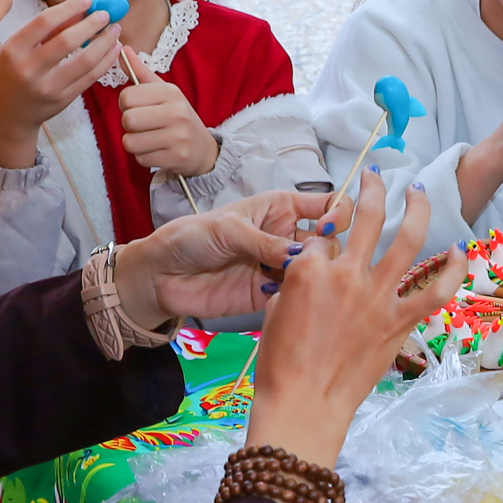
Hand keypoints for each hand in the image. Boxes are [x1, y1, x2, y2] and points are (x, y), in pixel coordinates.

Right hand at [0, 0, 119, 169]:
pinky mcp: (63, 100)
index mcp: (14, 50)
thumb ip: (45, 31)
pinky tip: (113, 49)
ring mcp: (47, 87)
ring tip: (115, 31)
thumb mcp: (18, 49)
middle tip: (106, 14)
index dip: (70, 8)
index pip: (45, 22)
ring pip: (85, 61)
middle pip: (67, 41)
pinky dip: (105, 61)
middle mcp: (29, 69)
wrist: (8, 114)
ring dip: (105, 43)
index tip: (88, 0)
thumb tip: (81, 9)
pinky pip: (90, 78)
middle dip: (92, 24)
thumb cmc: (13, 73)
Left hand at [116, 64, 221, 177]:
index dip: (126, 105)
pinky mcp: (177, 157)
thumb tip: (123, 48)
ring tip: (150, 139)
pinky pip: (141, 159)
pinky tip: (158, 151)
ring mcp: (178, 136)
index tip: (139, 108)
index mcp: (170, 92)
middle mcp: (177, 112)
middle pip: (128, 120)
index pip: (126, 97)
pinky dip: (145, 157)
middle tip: (144, 126)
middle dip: (130, 126)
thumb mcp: (164, 93)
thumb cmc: (177, 117)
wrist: (204, 149)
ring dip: (135, 143)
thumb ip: (140, 73)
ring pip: (131, 142)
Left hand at [116, 189, 323, 327]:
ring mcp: (281, 266)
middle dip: (325, 251)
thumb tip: (300, 255)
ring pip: (318, 271)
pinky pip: (297, 296)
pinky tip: (275, 295)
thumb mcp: (229, 229)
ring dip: (311, 275)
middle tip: (303, 260)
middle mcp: (287, 235)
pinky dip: (295, 297)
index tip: (328, 228)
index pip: (328, 206)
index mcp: (283, 208)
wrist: (163, 275)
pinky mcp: (272, 295)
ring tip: (286, 279)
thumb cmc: (191, 237)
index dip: (339, 214)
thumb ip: (265, 242)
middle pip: (330, 241)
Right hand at [244, 174, 449, 465]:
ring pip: (406, 239)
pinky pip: (435, 291)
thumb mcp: (273, 311)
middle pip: (365, 217)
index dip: (325, 239)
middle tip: (376, 177)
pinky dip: (452, 270)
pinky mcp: (399, 322)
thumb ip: (296, 282)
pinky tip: (457, 252)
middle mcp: (346, 274)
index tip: (329, 243)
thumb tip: (313, 270)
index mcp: (308, 269)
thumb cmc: (279, 364)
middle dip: (372, 189)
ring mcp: (377, 296)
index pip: (323, 238)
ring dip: (416, 208)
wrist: (303, 403)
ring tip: (418, 190)